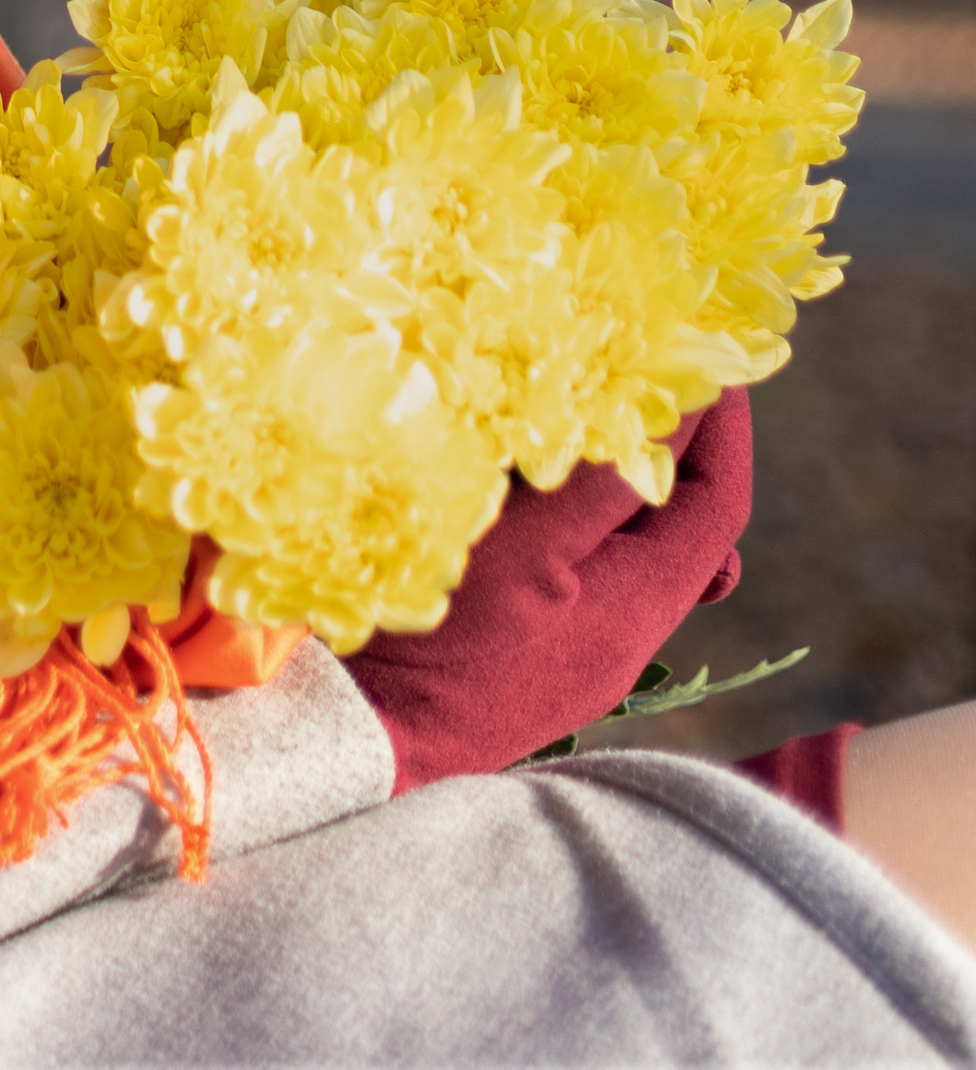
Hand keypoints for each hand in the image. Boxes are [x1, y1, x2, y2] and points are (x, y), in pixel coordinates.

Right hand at [342, 390, 751, 792]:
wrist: (369, 739)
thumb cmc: (446, 636)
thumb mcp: (528, 546)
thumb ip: (606, 484)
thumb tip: (676, 412)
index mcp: (642, 606)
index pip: (719, 504)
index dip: (724, 424)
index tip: (708, 352)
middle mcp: (628, 634)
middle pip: (685, 525)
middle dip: (678, 439)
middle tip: (647, 364)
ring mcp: (583, 647)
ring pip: (631, 543)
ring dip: (623, 471)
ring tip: (590, 403)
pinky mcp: (537, 648)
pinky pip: (584, 564)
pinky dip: (579, 508)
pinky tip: (535, 479)